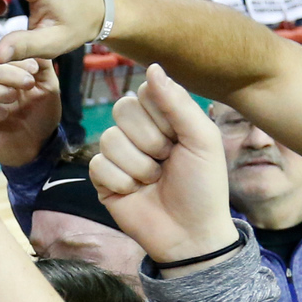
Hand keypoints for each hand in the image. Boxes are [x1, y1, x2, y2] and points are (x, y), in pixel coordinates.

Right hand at [0, 57, 62, 167]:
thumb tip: (33, 45)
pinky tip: (5, 116)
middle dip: (7, 73)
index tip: (34, 68)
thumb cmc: (41, 113)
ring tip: (13, 97)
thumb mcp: (49, 85)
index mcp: (5, 73)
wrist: (41, 145)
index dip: (13, 57)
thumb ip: (43, 64)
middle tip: (28, 83)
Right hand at [90, 65, 236, 266]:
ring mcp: (119, 155)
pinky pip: (97, 165)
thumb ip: (178, 102)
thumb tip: (152, 67)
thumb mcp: (202, 139)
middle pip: (121, 110)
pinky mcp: (103, 179)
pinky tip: (135, 193)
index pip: (144, 92)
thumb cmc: (203, 186)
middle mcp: (139, 131)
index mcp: (164, 117)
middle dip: (149, 141)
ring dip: (138, 166)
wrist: (191, 234)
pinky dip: (121, 181)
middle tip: (166, 161)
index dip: (161, 116)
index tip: (179, 138)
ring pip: (108, 139)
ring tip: (154, 180)